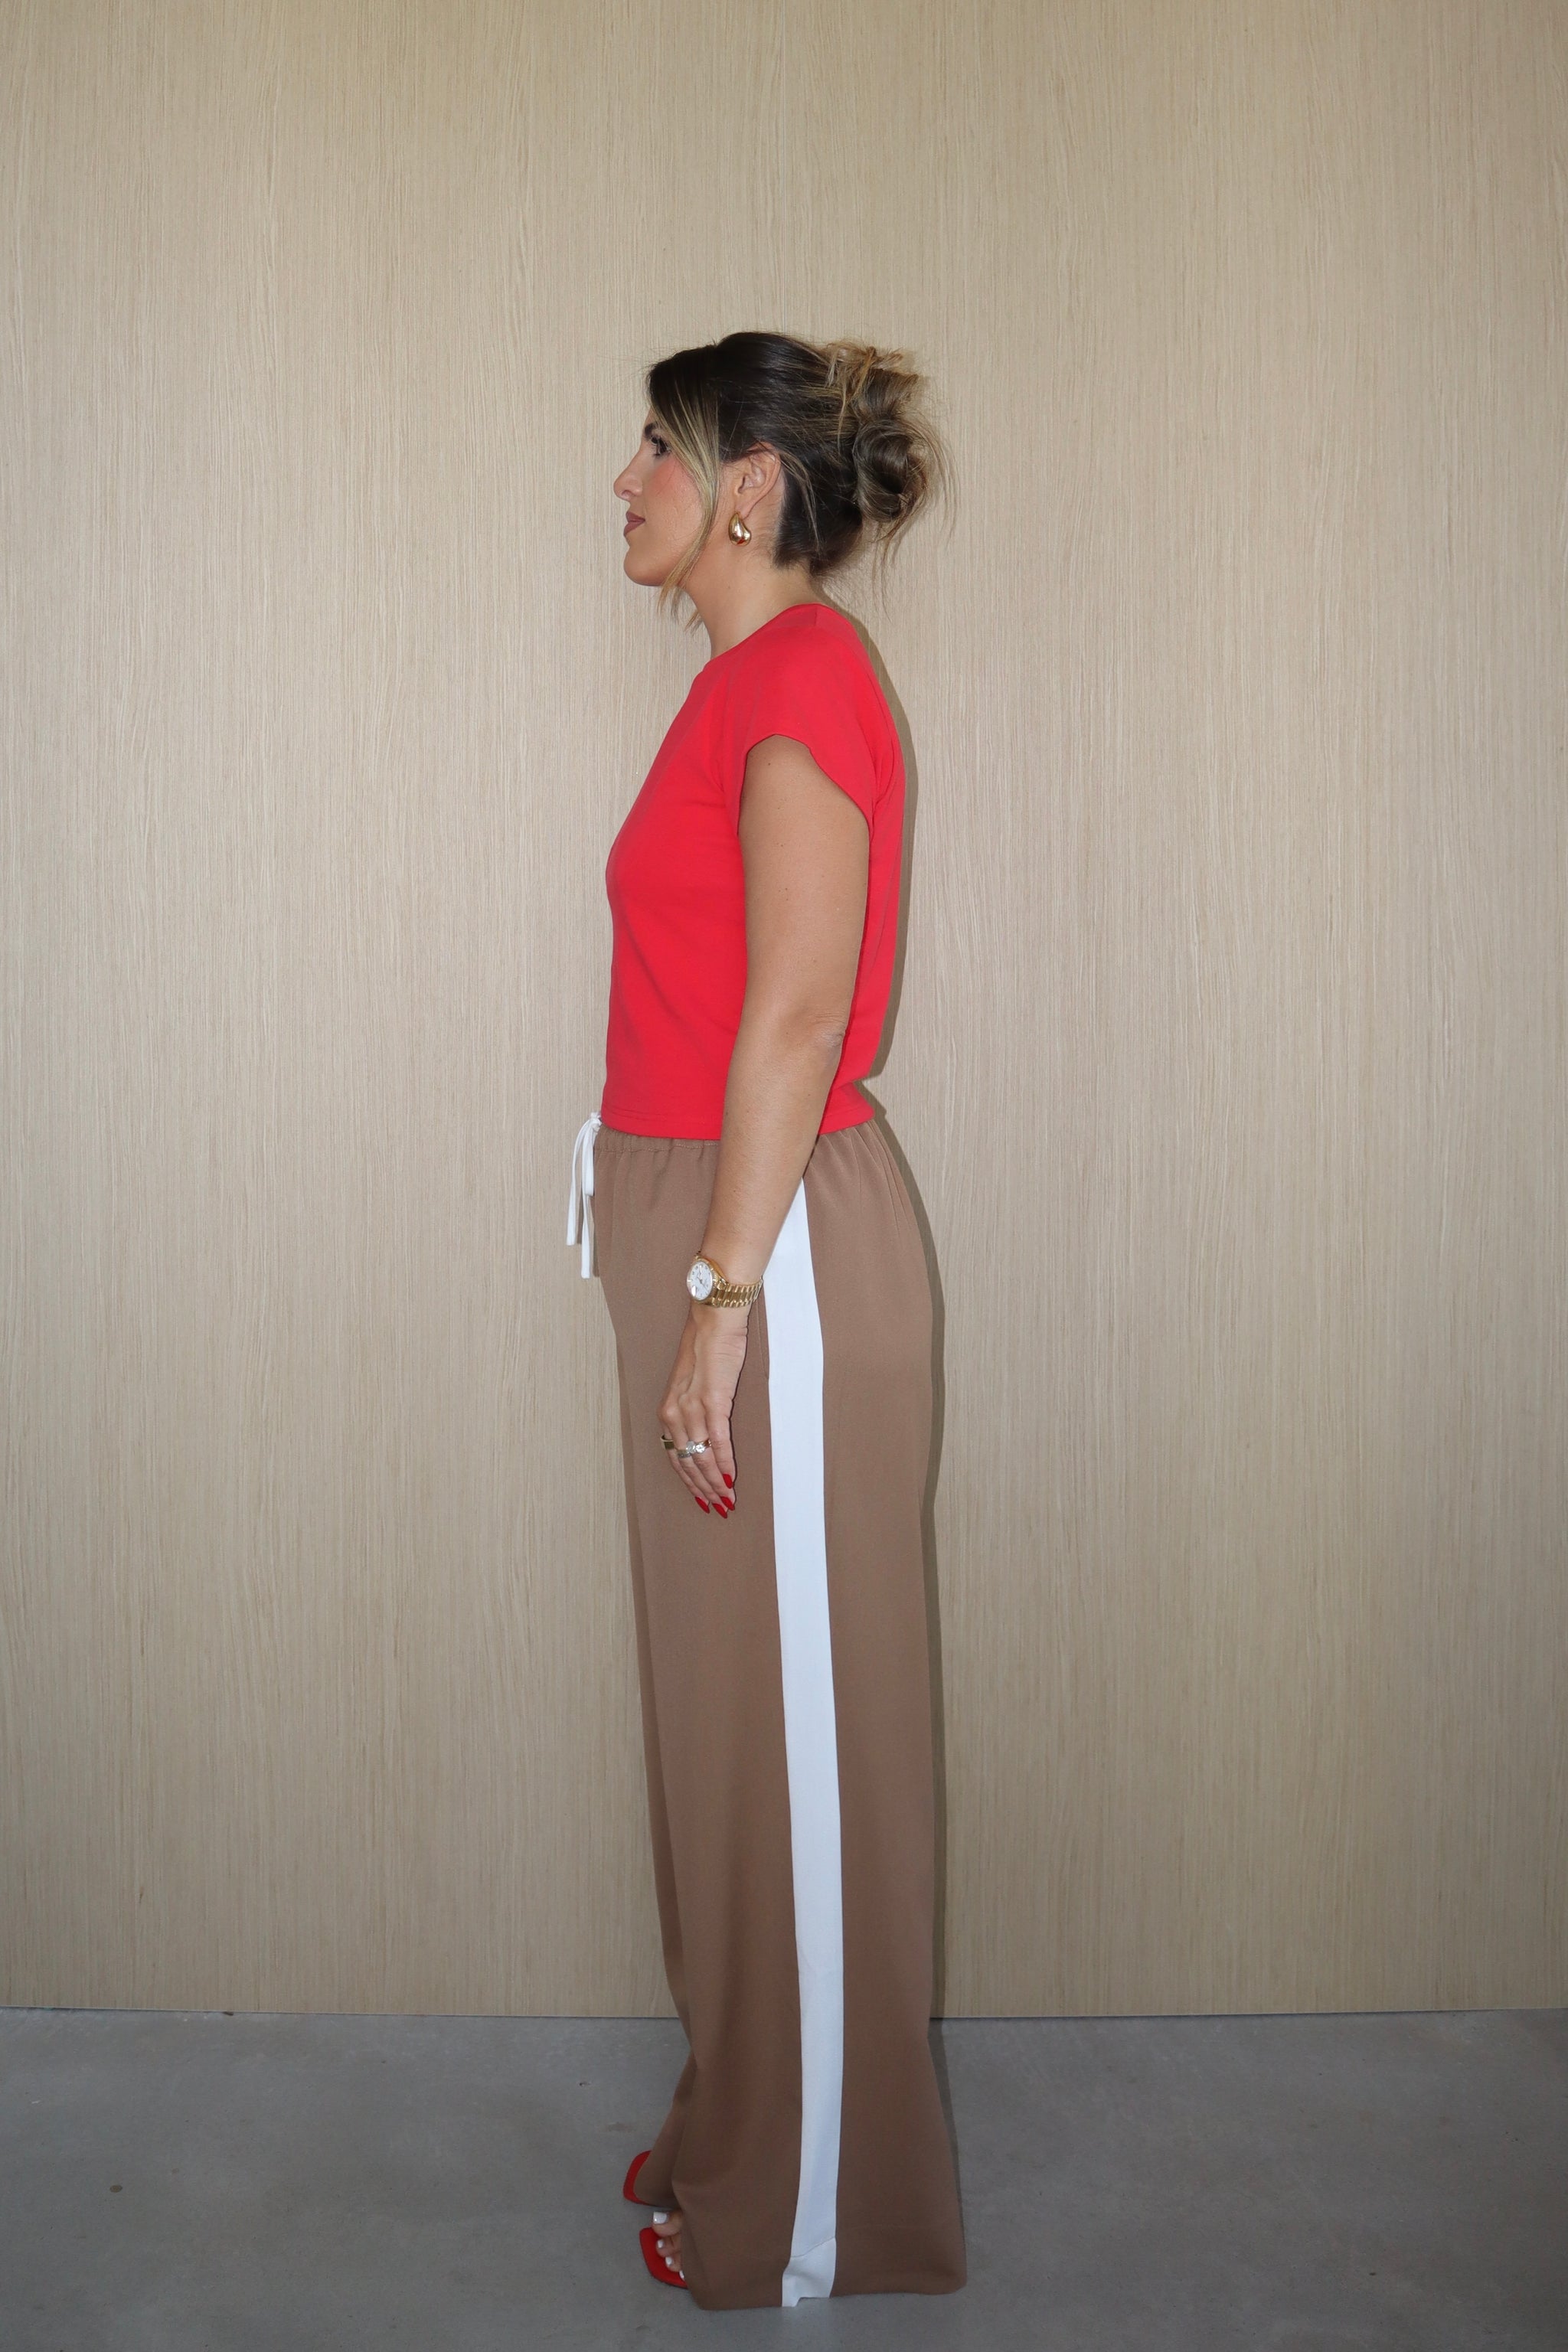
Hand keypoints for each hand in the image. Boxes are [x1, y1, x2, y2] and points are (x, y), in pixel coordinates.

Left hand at [658, 1302, 748, 1516]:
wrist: (715, 1320)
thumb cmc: (707, 1348)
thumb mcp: (692, 1385)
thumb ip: (694, 1410)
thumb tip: (707, 1436)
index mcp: (667, 1411)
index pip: (675, 1458)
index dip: (690, 1482)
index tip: (702, 1499)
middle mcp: (674, 1413)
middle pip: (687, 1463)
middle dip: (703, 1489)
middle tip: (719, 1508)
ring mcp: (692, 1408)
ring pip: (702, 1458)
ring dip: (716, 1483)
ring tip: (728, 1500)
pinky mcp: (712, 1401)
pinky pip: (719, 1442)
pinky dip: (725, 1463)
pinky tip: (732, 1478)